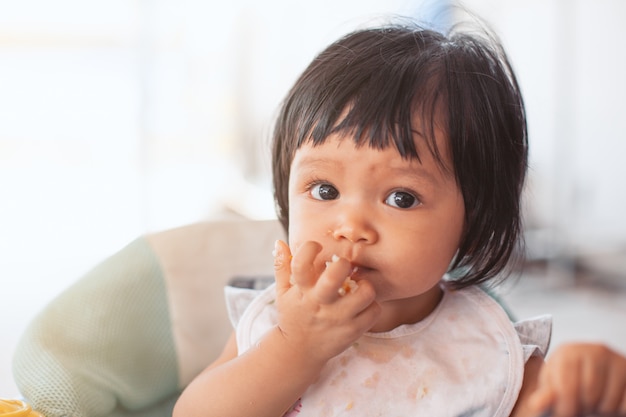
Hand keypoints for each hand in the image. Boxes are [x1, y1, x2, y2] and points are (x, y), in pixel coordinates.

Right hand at [273, 240, 380, 363]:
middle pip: (334, 277)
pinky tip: (364, 304)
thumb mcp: (282, 292)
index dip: (309, 248)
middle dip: (343, 264)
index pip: (301, 263)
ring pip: (363, 294)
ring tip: (359, 286)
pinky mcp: (352, 332)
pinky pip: (373, 311)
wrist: (298, 352)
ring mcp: (337, 319)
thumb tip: (279, 242)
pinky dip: (372, 305)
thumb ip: (282, 266)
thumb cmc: (293, 315)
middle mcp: (319, 304)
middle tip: (345, 266)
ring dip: (365, 286)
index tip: (316, 247)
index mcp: (301, 291)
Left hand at [528, 343, 625, 416]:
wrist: (591, 367)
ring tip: (591, 403)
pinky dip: (616, 409)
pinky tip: (607, 401)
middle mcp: (594, 350)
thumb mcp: (553, 382)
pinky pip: (623, 403)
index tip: (563, 414)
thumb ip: (546, 395)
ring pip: (608, 401)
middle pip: (589, 394)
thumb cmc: (567, 377)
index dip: (565, 407)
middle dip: (582, 408)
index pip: (567, 387)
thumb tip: (535, 405)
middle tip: (579, 408)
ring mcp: (615, 359)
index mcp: (568, 351)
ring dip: (598, 410)